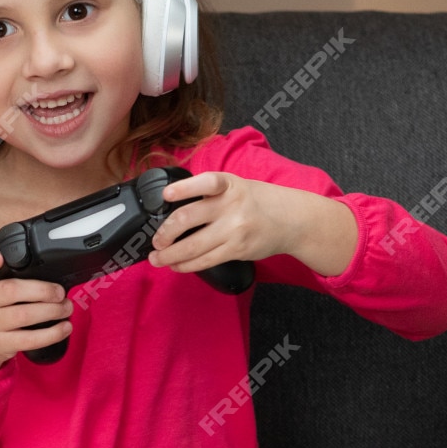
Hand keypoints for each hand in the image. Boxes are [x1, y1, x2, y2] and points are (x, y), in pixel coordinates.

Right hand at [0, 251, 70, 369]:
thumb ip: (9, 279)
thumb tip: (52, 279)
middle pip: (10, 291)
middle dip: (42, 290)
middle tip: (60, 293)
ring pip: (23, 315)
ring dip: (52, 311)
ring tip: (66, 308)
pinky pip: (29, 339)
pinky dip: (52, 334)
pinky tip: (64, 328)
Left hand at [146, 171, 359, 278]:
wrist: (291, 220)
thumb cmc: (256, 201)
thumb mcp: (235, 186)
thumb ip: (208, 194)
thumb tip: (172, 209)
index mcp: (228, 184)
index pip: (206, 182)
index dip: (184, 188)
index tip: (166, 195)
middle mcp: (231, 205)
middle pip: (189, 218)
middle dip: (165, 233)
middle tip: (155, 241)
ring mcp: (234, 229)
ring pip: (193, 246)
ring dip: (169, 255)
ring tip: (157, 258)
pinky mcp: (237, 249)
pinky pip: (205, 260)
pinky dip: (186, 265)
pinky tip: (177, 265)